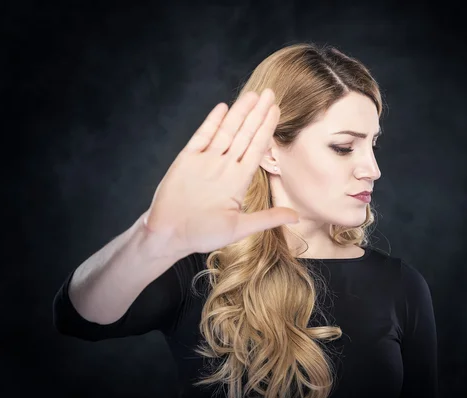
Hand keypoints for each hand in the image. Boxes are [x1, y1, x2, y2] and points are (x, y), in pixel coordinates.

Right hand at [143, 89, 298, 257]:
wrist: (169, 235)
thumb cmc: (203, 234)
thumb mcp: (240, 227)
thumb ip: (268, 218)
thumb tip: (297, 218)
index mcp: (237, 180)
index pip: (256, 149)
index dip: (266, 129)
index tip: (276, 111)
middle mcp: (224, 166)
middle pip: (244, 135)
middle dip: (257, 114)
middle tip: (270, 93)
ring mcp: (205, 161)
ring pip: (225, 131)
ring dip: (238, 113)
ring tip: (252, 95)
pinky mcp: (187, 159)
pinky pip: (201, 137)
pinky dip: (211, 122)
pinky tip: (223, 108)